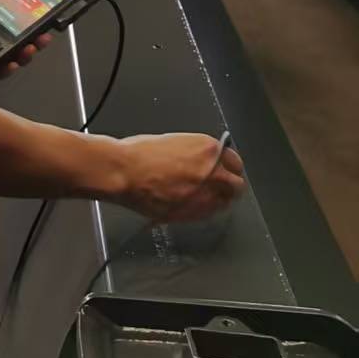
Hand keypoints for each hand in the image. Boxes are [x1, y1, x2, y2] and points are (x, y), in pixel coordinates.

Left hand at [0, 0, 52, 78]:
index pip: (12, 23)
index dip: (30, 23)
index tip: (45, 19)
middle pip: (13, 44)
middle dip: (33, 42)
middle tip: (44, 37)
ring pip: (5, 60)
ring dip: (22, 57)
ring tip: (31, 50)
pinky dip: (1, 71)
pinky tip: (11, 64)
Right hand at [113, 133, 245, 222]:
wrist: (122, 172)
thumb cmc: (139, 154)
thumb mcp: (174, 142)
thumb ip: (196, 155)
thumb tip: (202, 162)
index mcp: (209, 150)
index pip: (234, 162)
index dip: (229, 168)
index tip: (225, 171)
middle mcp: (213, 173)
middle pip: (236, 186)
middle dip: (229, 187)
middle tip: (219, 188)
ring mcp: (203, 196)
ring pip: (223, 203)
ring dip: (217, 201)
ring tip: (202, 198)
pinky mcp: (191, 213)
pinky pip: (206, 215)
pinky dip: (202, 211)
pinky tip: (191, 206)